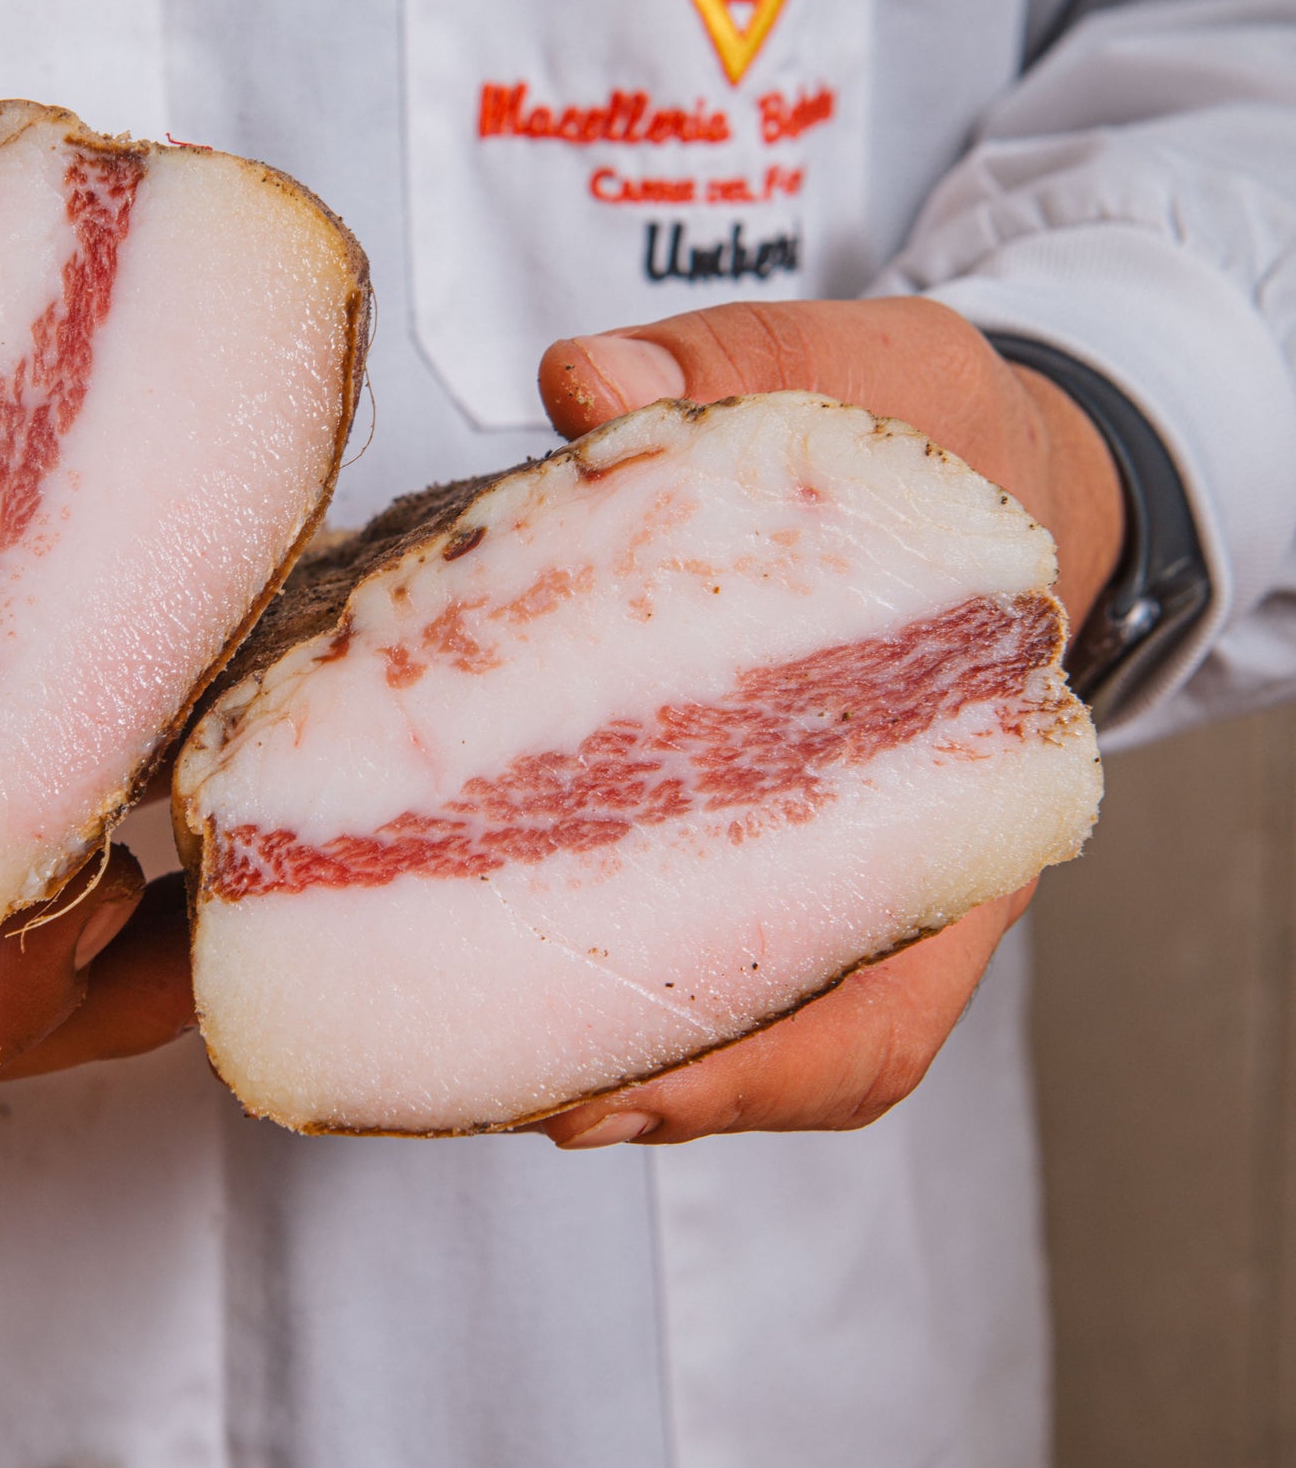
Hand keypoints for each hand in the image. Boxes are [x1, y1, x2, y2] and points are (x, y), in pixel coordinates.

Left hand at [531, 295, 1124, 1149]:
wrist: (977, 445)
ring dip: (633, 1056)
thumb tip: (586, 383)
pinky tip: (502, 975)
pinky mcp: (752, 823)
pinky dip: (621, 978)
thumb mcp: (859, 368)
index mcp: (964, 771)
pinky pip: (710, 943)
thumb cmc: (928, 425)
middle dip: (673, 1085)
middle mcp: (906, 852)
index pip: (890, 994)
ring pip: (761, 1015)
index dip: (759, 1065)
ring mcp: (834, 852)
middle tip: (530, 1100)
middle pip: (815, 1044)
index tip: (625, 1091)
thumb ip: (730, 367)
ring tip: (490, 1072)